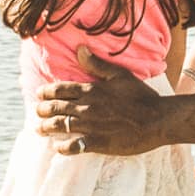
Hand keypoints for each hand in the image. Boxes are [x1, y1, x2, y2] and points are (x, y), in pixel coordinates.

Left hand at [34, 54, 170, 157]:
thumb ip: (97, 64)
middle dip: (42, 110)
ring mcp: (91, 126)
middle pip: (56, 107)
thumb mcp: (121, 75)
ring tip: (40, 129)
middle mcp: (87, 107)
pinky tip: (59, 147)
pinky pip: (73, 146)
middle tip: (37, 112)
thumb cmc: (141, 97)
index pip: (60, 89)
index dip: (46, 92)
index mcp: (92, 90)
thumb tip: (80, 49)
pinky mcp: (97, 143)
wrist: (157, 120)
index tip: (39, 94)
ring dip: (47, 127)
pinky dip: (63, 147)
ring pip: (60, 126)